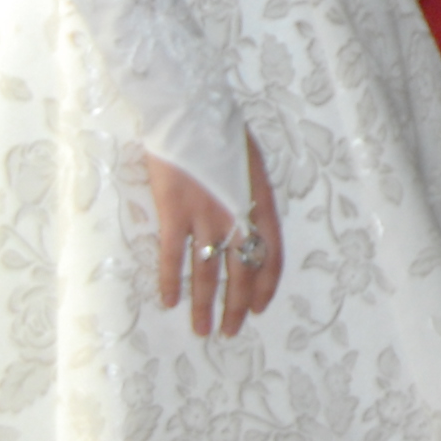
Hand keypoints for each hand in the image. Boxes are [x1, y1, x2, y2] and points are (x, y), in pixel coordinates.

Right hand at [148, 133, 283, 339]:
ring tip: (202, 329)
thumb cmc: (222, 132)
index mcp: (262, 201)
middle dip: (237, 305)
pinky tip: (168, 301)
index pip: (272, 254)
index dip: (265, 285)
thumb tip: (248, 227)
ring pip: (209, 271)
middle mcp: (239, 213)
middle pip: (243, 270)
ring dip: (206, 304)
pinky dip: (171, 280)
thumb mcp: (251, 165)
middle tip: (230, 332)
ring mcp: (207, 214)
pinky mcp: (175, 211)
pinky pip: (174, 256)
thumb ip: (251, 198)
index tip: (257, 309)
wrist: (192, 109)